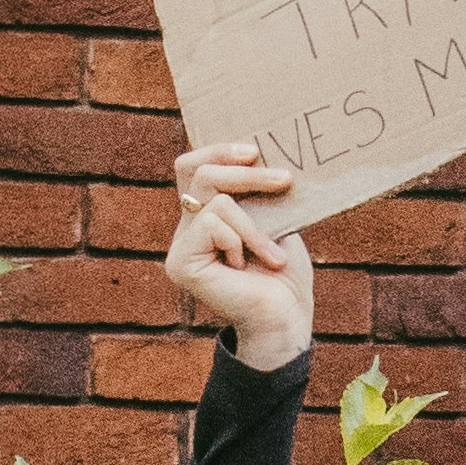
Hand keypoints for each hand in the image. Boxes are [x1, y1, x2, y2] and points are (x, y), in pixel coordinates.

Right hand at [165, 139, 314, 373]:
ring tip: (272, 254)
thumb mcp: (272, 216)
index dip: (217, 150)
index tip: (254, 150)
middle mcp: (186, 228)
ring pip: (214, 199)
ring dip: (255, 225)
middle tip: (284, 180)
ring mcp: (180, 246)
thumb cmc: (284, 271)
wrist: (285, 315)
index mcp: (204, 214)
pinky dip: (242, 240)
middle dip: (246, 173)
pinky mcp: (180, 262)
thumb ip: (254, 189)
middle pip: (197, 170)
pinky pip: (212, 224)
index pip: (192, 166)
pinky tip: (247, 267)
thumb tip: (256, 149)